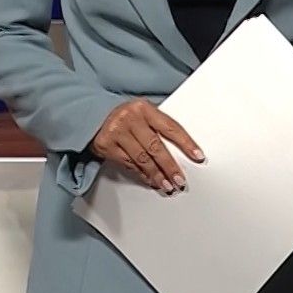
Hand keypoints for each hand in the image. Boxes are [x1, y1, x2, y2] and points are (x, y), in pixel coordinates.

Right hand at [90, 98, 204, 195]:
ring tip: (166, 184)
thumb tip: (182, 152)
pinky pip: (128, 164)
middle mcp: (130, 119)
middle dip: (169, 166)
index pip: (170, 127)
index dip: (186, 143)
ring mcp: (117, 132)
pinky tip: (150, 180)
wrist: (94, 115)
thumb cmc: (127, 116)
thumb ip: (159, 127)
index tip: (197, 156)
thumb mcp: (144, 114)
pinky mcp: (107, 145)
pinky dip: (141, 174)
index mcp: (144, 108)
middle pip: (155, 146)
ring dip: (156, 175)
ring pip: (142, 158)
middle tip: (179, 179)